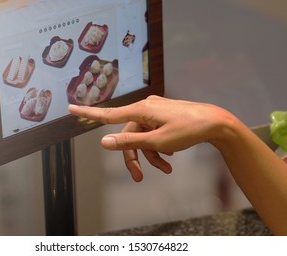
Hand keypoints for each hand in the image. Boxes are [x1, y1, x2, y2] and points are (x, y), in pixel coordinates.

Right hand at [68, 95, 232, 180]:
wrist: (216, 123)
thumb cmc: (189, 129)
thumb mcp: (158, 140)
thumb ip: (129, 141)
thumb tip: (104, 141)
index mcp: (141, 110)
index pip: (108, 114)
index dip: (88, 113)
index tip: (70, 108)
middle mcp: (145, 107)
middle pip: (128, 135)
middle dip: (134, 157)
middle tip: (137, 178)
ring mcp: (155, 111)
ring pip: (142, 137)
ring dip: (151, 155)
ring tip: (166, 168)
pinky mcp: (163, 116)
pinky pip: (153, 133)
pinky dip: (158, 147)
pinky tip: (171, 155)